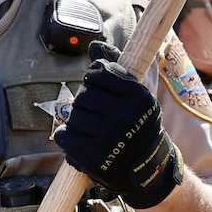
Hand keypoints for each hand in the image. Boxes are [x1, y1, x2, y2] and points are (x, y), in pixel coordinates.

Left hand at [54, 43, 184, 209]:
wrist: (147, 166)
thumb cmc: (138, 123)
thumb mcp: (136, 93)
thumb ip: (115, 67)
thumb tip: (95, 46)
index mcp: (137, 97)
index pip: (98, 72)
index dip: (94, 78)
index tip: (100, 89)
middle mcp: (124, 116)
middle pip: (84, 94)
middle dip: (87, 101)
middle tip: (97, 112)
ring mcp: (107, 138)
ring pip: (73, 115)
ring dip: (78, 120)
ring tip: (91, 127)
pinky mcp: (92, 157)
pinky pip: (64, 135)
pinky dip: (67, 135)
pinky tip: (78, 137)